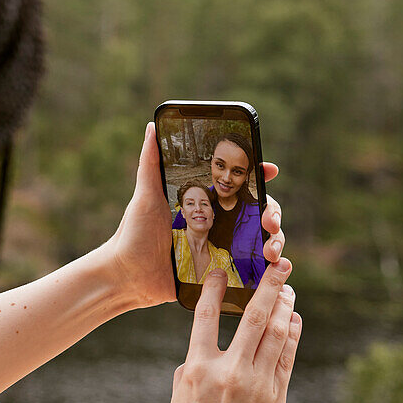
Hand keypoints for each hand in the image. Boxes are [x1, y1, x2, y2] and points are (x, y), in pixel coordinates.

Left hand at [99, 124, 286, 309]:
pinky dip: (269, 268)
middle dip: (272, 212)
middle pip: (258, 211)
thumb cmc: (134, 234)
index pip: (239, 185)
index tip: (269, 169)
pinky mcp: (220, 273)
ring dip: (275, 240)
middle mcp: (217, 223)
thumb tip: (152, 126)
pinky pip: (252, 270)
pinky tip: (273, 268)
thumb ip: (150, 163)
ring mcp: (221, 248)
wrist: (127, 277)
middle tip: (268, 220)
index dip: (258, 175)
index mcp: (204, 203)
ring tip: (270, 250)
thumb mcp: (145, 196)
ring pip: (261, 239)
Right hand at [162, 260, 300, 402]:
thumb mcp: (177, 401)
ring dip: (284, 308)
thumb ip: (190, 370)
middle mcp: (229, 373)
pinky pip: (286, 360)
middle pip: (253, 317)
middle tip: (278, 264)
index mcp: (196, 369)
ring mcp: (257, 387)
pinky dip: (291, 338)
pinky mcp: (276, 401)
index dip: (214, 288)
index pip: (206, 316)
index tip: (220, 269)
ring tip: (287, 289)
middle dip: (268, 287)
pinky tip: (293, 322)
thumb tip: (201, 354)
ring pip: (276, 335)